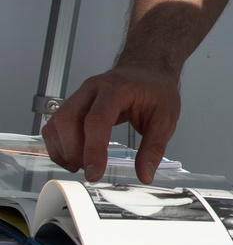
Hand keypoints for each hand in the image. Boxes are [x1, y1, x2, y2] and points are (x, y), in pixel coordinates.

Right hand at [41, 64, 181, 183]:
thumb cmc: (156, 89)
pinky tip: (73, 157)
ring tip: (81, 166)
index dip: (92, 149)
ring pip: (57, 122)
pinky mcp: (74, 103)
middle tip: (91, 171)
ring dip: (63, 149)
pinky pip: (55, 124)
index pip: (97, 119)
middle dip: (74, 151)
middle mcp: (93, 89)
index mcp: (117, 89)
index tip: (94, 173)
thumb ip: (154, 148)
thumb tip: (145, 174)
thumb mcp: (165, 119)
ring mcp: (81, 94)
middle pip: (68, 120)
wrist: (147, 70)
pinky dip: (58, 144)